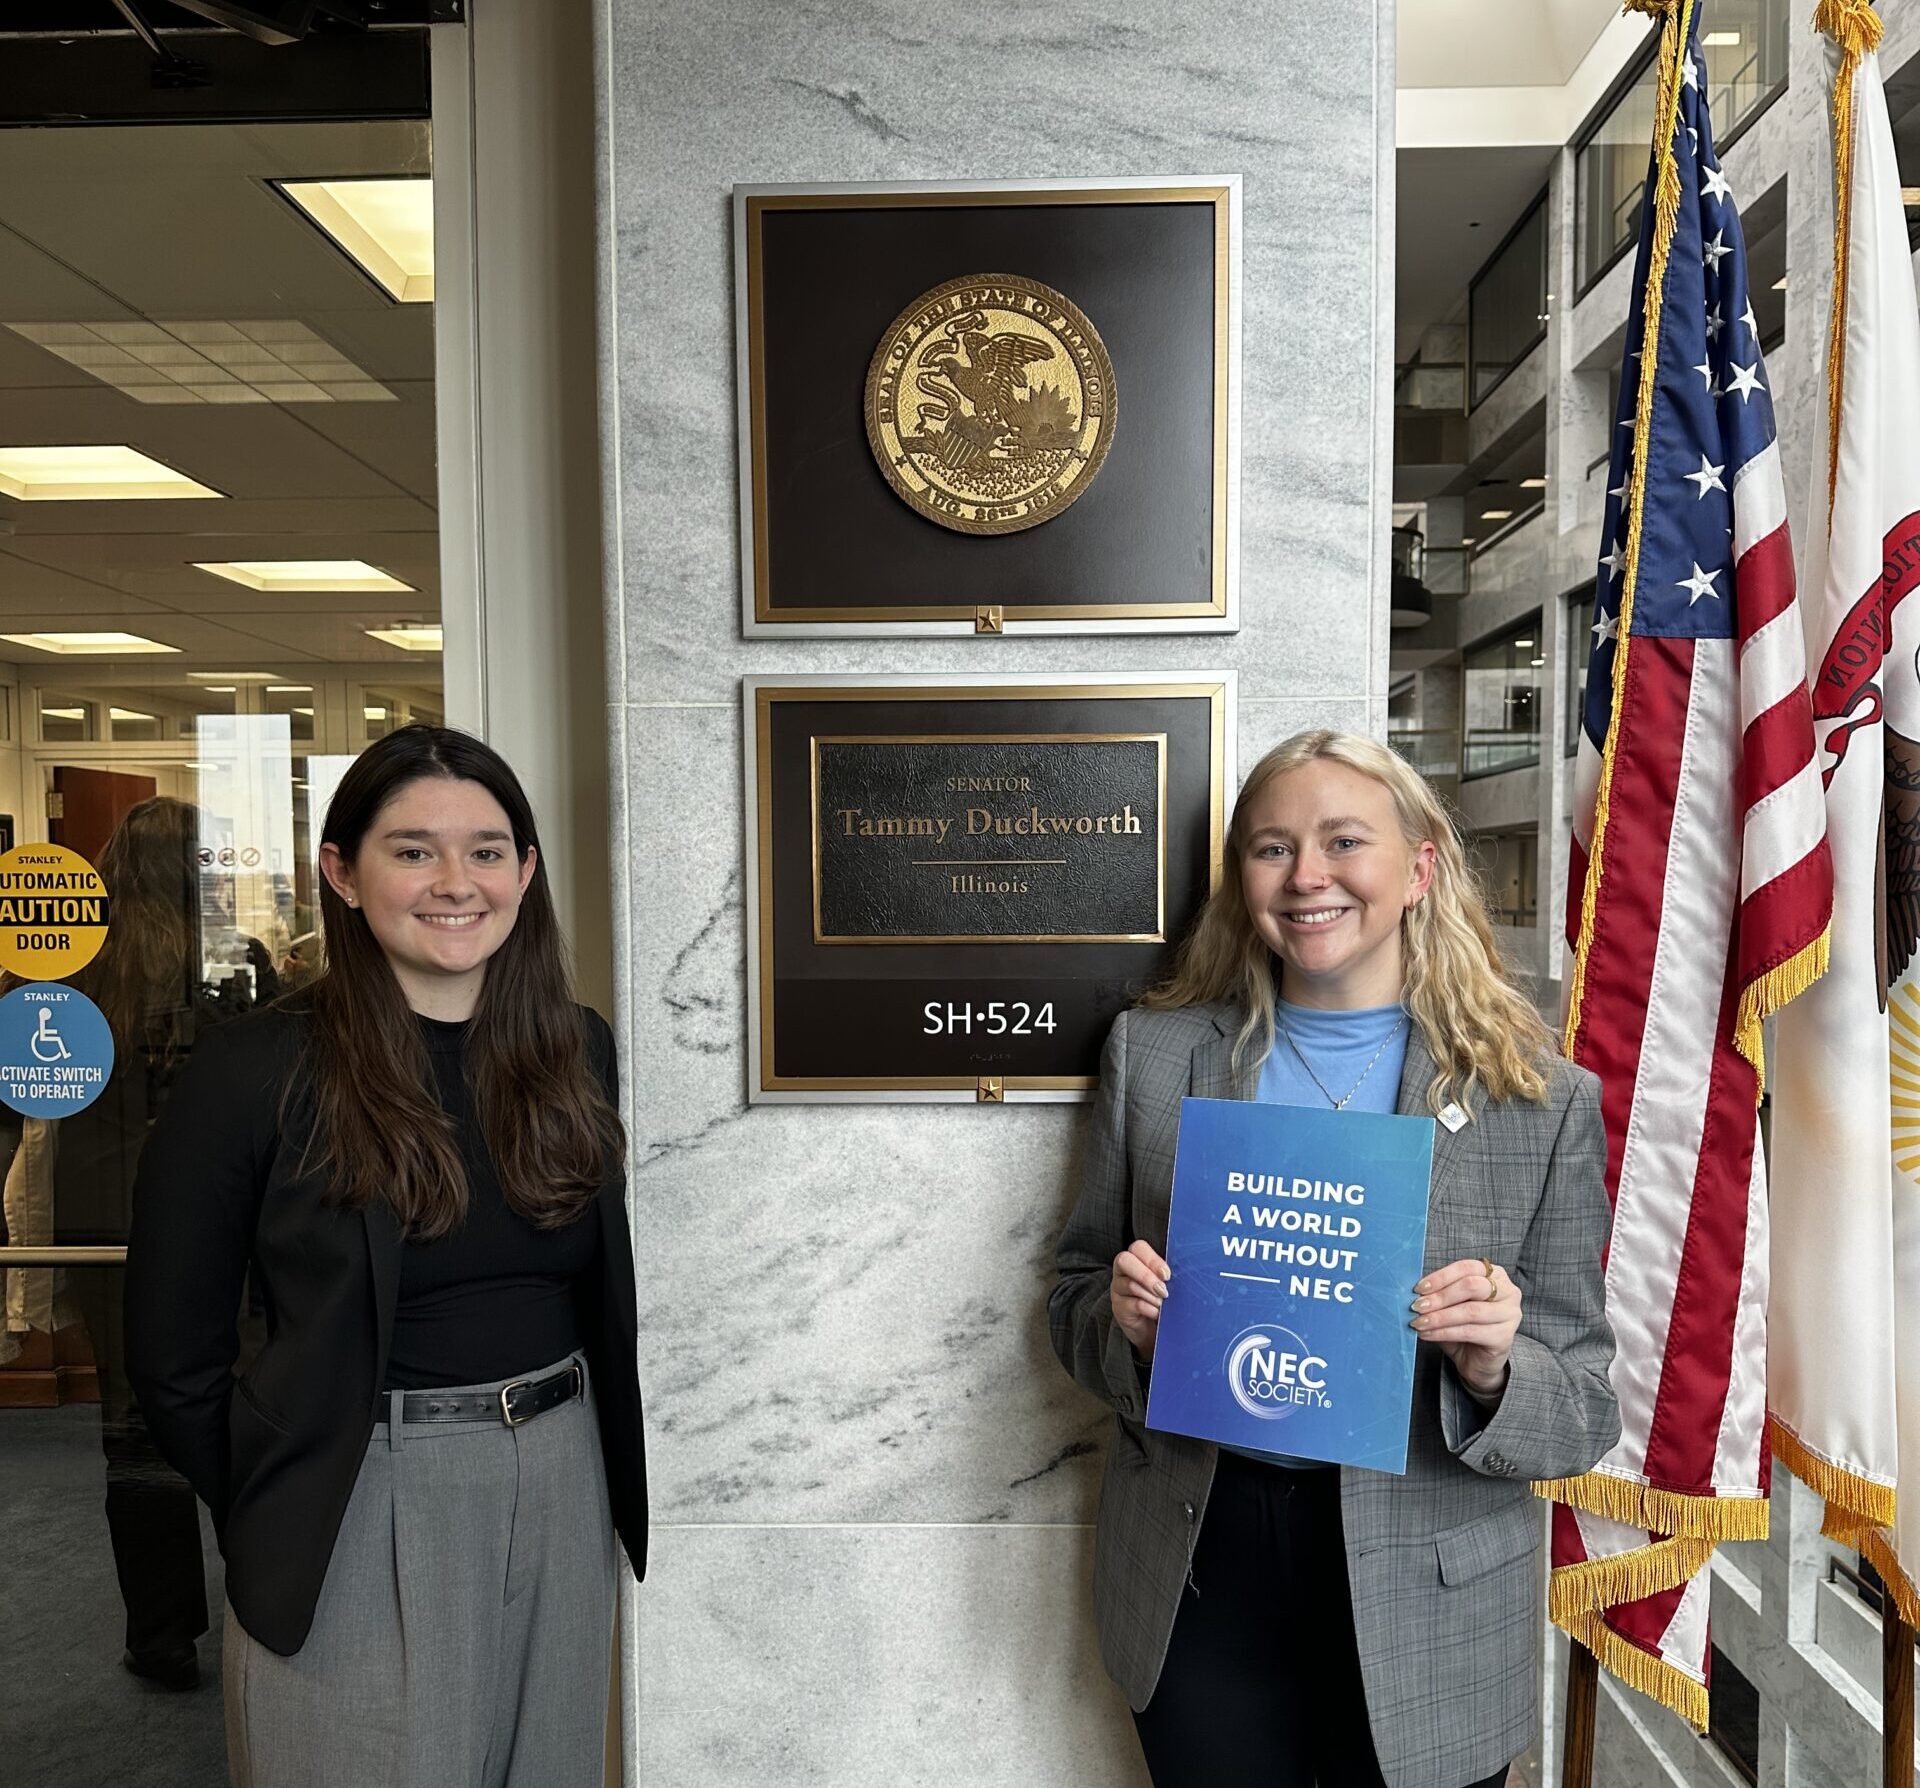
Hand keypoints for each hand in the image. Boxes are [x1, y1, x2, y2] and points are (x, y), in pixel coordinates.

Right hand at [1110, 1240, 1170, 1362]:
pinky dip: (1150, 1309)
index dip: (1152, 1260)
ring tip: (1163, 1305)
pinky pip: (1133, 1304)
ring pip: (1131, 1284)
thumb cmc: (1162, 1300)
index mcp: (1137, 1260)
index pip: (1138, 1248)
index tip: (1167, 1275)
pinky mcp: (1119, 1307)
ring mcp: (1118, 1289)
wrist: (1153, 1329)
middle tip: (1163, 1291)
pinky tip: (1157, 1314)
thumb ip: (1168, 1275)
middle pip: (1124, 1260)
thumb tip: (1184, 1272)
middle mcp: (1123, 1271)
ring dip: (1152, 1296)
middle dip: (1146, 1276)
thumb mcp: (1166, 1284)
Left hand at [1411, 1257, 1519, 1398]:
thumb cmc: (1463, 1325)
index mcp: (1495, 1275)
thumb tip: (1416, 1290)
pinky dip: (1444, 1332)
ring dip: (1439, 1317)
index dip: (1441, 1277)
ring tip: (1419, 1322)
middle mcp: (1508, 1292)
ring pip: (1470, 1311)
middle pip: (1472, 1286)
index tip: (1418, 1288)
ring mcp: (1510, 1315)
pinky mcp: (1504, 1337)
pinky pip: (1470, 1331)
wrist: (1477, 1361)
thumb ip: (1440, 1292)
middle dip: (1440, 1296)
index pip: (1467, 1267)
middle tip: (1417, 1306)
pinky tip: (1427, 1334)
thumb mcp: (1452, 1303)